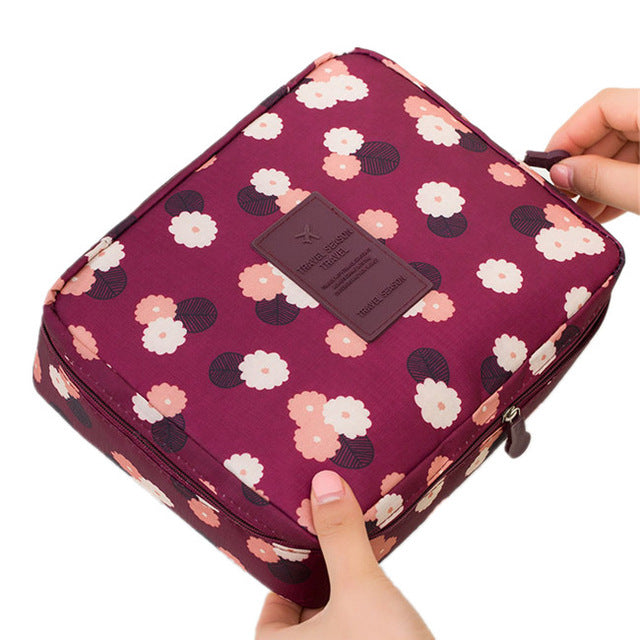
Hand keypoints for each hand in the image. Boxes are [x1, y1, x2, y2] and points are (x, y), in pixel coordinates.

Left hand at [255, 470, 433, 639]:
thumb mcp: (361, 589)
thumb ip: (341, 536)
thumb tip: (324, 483)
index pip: (274, 599)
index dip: (294, 562)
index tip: (312, 531)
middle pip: (304, 608)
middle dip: (324, 574)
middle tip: (339, 534)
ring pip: (331, 621)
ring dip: (345, 592)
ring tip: (360, 555)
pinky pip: (351, 633)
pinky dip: (361, 612)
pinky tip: (379, 592)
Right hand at [545, 88, 638, 220]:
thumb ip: (603, 180)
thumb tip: (562, 173)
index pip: (602, 106)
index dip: (569, 135)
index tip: (548, 166)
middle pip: (611, 129)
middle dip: (582, 165)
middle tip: (562, 195)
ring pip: (625, 150)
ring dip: (598, 181)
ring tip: (580, 210)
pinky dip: (619, 186)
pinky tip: (603, 211)